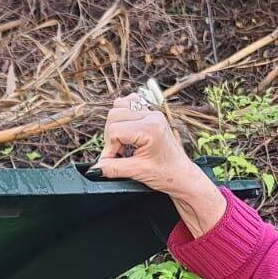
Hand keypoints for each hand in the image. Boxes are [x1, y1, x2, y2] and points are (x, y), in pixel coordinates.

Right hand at [93, 92, 224, 237]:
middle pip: (114, 115)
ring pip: (120, 105)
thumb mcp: (137, 172)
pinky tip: (127, 131)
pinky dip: (123, 115)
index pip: (115, 130)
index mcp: (150, 128)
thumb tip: (94, 169)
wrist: (182, 175)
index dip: (109, 149)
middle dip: (111, 136)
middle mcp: (151, 116)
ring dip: (116, 124)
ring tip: (123, 142)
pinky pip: (130, 103)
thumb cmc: (166, 174)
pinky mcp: (151, 114)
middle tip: (119, 153)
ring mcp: (152, 112)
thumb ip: (113, 169)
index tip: (112, 162)